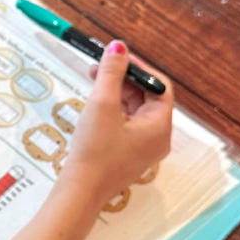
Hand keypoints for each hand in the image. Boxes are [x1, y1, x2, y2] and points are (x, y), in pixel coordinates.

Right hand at [60, 40, 173, 202]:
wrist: (79, 192)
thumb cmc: (94, 150)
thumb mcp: (102, 105)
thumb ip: (111, 73)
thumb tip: (118, 47)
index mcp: (160, 126)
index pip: (158, 87)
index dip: (138, 68)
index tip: (115, 56)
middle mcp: (157, 138)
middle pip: (146, 98)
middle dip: (123, 79)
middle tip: (98, 67)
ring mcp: (142, 149)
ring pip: (133, 111)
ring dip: (115, 94)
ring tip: (91, 83)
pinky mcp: (127, 156)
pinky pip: (125, 126)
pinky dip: (111, 111)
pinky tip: (92, 106)